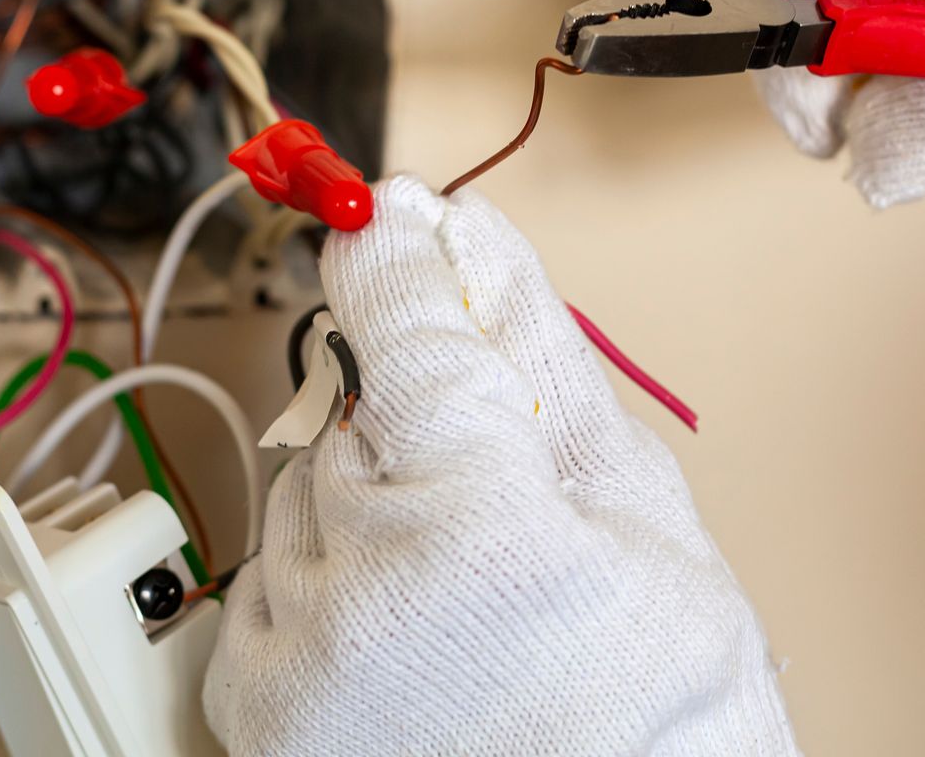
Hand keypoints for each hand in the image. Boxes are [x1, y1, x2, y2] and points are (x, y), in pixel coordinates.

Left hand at [204, 176, 798, 755]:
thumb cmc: (665, 710)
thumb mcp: (640, 515)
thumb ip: (544, 365)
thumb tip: (479, 245)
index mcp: (482, 530)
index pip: (406, 334)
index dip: (398, 264)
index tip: (385, 218)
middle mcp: (366, 599)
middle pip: (356, 418)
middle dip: (418, 433)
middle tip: (493, 502)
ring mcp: (302, 666)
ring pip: (305, 493)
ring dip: (370, 511)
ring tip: (459, 591)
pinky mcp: (259, 714)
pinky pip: (265, 578)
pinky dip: (324, 581)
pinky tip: (404, 626)